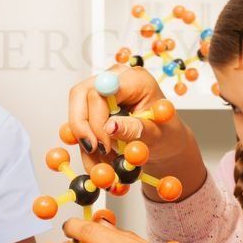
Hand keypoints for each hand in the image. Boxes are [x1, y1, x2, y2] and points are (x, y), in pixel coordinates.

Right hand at [67, 66, 186, 168]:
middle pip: (80, 94)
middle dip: (82, 126)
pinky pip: (79, 123)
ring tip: (102, 163)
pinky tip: (100, 161)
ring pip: (76, 110)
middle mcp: (115, 78)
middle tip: (92, 150)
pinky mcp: (93, 105)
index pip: (101, 92)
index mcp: (135, 79)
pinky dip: (86, 145)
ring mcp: (102, 90)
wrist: (165, 140)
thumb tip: (110, 127)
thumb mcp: (157, 134)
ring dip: (84, 140)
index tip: (103, 146)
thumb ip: (134, 129)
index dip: (96, 119)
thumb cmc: (166, 133)